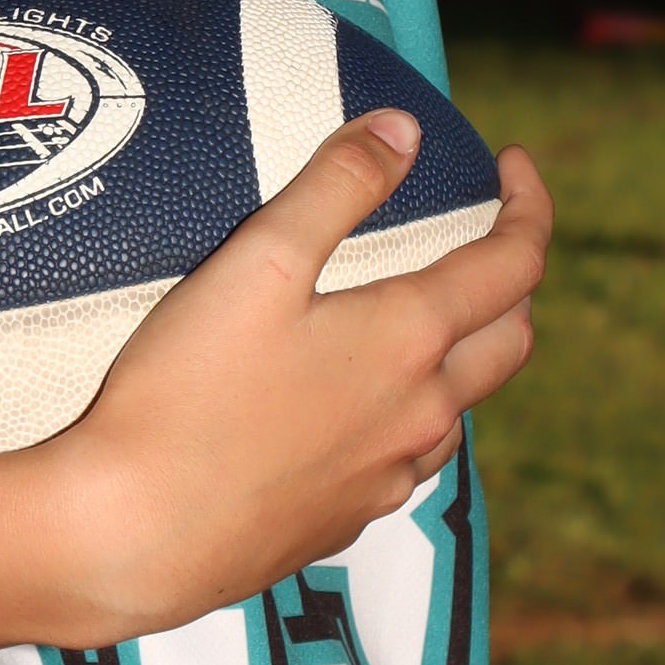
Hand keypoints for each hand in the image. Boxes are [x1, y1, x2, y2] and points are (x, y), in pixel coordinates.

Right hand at [39, 111, 552, 650]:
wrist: (135, 534)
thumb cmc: (186, 392)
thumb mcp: (257, 263)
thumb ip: (336, 186)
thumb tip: (405, 131)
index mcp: (409, 340)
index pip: (514, 264)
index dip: (530, 206)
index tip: (512, 164)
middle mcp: (420, 413)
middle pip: (512, 339)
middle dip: (514, 281)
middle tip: (484, 239)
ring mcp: (389, 476)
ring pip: (462, 406)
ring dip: (463, 354)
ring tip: (416, 320)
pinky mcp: (348, 520)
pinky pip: (409, 458)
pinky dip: (410, 414)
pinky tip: (357, 406)